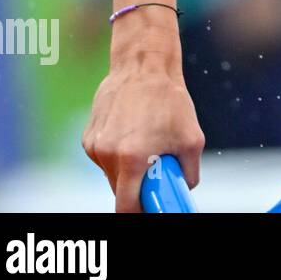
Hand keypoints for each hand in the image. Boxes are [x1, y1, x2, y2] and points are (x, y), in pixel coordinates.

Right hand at [81, 42, 204, 212]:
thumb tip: (182, 190)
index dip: (139, 212)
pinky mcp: (87, 137)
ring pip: (111, 175)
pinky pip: (104, 159)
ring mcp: (94, 146)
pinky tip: (132, 133)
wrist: (143, 67)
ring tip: (146, 143)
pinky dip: (118, 155)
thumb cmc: (170, 101)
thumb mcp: (193, 139)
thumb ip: (188, 173)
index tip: (151, 208)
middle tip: (156, 174)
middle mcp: (107, 155)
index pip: (126, 207)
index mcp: (132, 159)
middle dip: (137, 189)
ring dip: (128, 170)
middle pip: (119, 192)